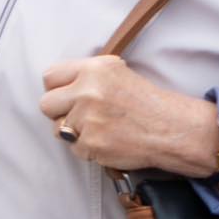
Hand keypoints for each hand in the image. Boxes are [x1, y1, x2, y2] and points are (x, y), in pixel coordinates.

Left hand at [40, 55, 218, 175]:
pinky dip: (87, 148)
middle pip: (46, 104)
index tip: (66, 96)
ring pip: (58, 129)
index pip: (50, 77)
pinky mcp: (91, 144)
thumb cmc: (145, 102)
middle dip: (59, 112)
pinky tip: (107, 141)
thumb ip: (85, 75)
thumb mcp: (116, 72)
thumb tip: (56, 85)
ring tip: (99, 129)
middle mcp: (88, 91)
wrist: (172, 129)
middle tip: (80, 115)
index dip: (57, 89)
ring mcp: (88, 119)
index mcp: (93, 69)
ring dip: (74, 132)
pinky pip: (73, 148)